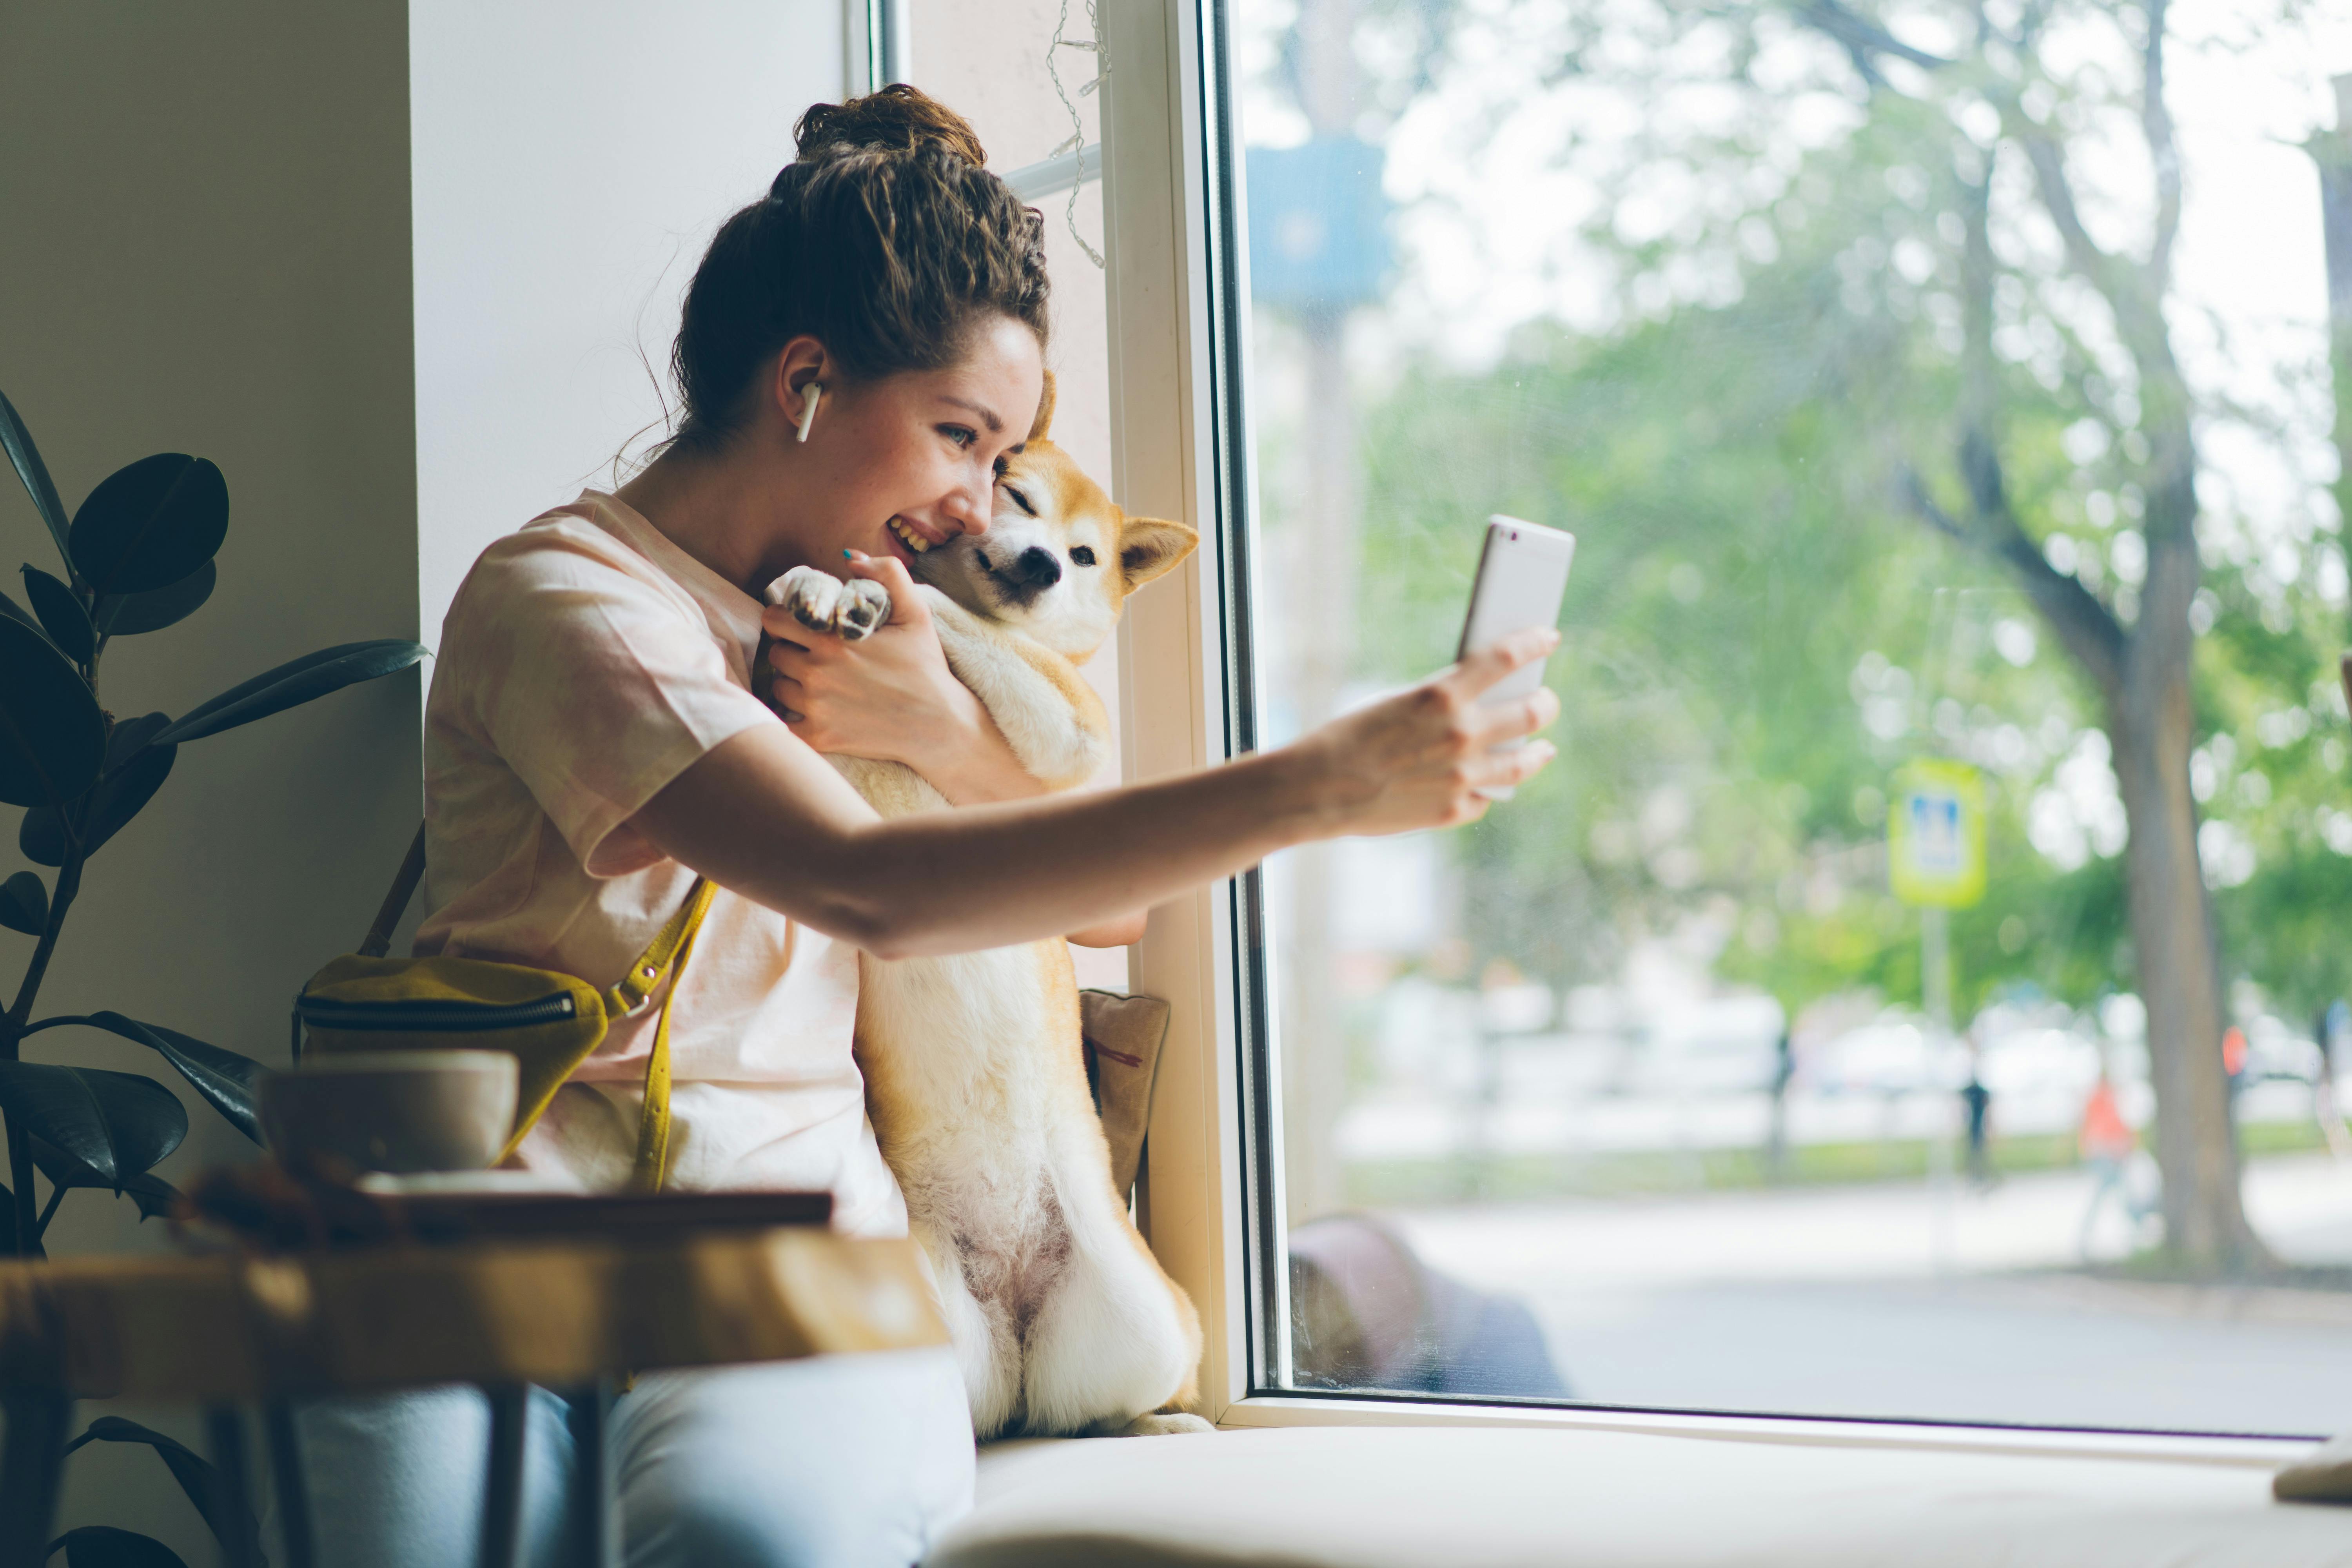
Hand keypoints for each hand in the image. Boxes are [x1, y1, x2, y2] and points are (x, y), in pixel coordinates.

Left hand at [764, 553, 975, 765]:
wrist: (940, 725)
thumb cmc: (927, 668)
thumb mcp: (916, 613)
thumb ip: (887, 574)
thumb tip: (850, 558)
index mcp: (831, 639)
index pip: (775, 620)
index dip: (785, 619)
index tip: (801, 627)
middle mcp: (816, 672)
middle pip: (775, 653)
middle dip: (791, 651)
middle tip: (813, 656)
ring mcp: (815, 707)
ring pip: (778, 688)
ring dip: (792, 684)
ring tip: (819, 685)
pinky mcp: (820, 736)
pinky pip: (783, 725)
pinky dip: (791, 719)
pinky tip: (810, 713)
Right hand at [1285, 628, 1560, 836]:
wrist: (1317, 788)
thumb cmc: (1349, 737)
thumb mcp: (1398, 701)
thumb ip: (1444, 700)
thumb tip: (1482, 699)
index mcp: (1443, 694)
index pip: (1507, 656)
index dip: (1534, 643)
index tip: (1548, 638)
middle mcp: (1462, 734)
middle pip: (1533, 712)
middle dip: (1546, 702)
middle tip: (1546, 699)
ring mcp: (1462, 777)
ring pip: (1524, 763)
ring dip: (1540, 751)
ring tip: (1543, 748)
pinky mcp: (1453, 811)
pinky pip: (1486, 798)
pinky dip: (1486, 789)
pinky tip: (1486, 784)